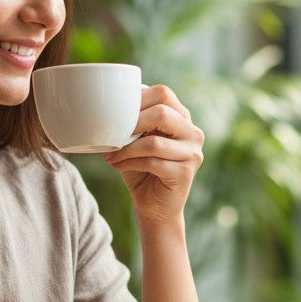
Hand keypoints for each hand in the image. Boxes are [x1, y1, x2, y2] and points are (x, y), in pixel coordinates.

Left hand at [102, 84, 203, 224]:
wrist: (154, 207)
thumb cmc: (142, 170)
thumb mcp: (135, 141)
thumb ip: (132, 123)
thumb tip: (107, 107)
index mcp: (182, 118)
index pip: (163, 94)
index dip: (137, 100)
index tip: (116, 113)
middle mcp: (192, 132)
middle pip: (162, 112)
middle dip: (132, 122)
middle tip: (112, 134)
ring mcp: (192, 153)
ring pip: (154, 142)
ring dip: (126, 148)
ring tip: (110, 154)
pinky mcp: (185, 173)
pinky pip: (152, 162)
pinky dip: (129, 163)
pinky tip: (117, 165)